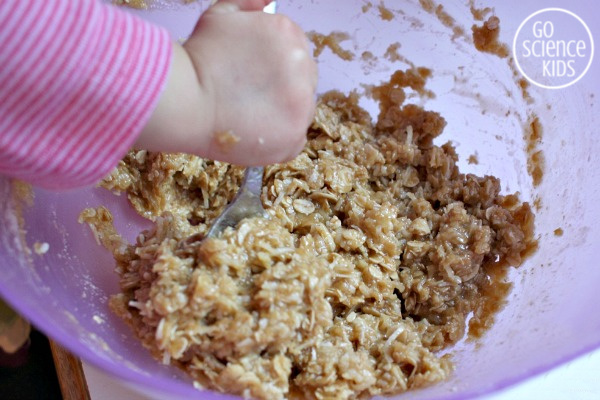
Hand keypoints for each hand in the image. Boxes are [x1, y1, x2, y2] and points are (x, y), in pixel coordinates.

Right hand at [137, 0, 317, 164]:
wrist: (185, 102)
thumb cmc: (198, 59)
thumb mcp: (219, 15)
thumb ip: (248, 3)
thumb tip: (268, 2)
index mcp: (288, 33)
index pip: (295, 49)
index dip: (272, 64)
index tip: (251, 74)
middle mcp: (303, 64)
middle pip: (303, 78)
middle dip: (281, 86)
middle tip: (248, 96)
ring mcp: (302, 103)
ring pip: (301, 108)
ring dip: (283, 112)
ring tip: (250, 115)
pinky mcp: (294, 135)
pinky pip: (295, 137)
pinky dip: (279, 138)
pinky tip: (254, 132)